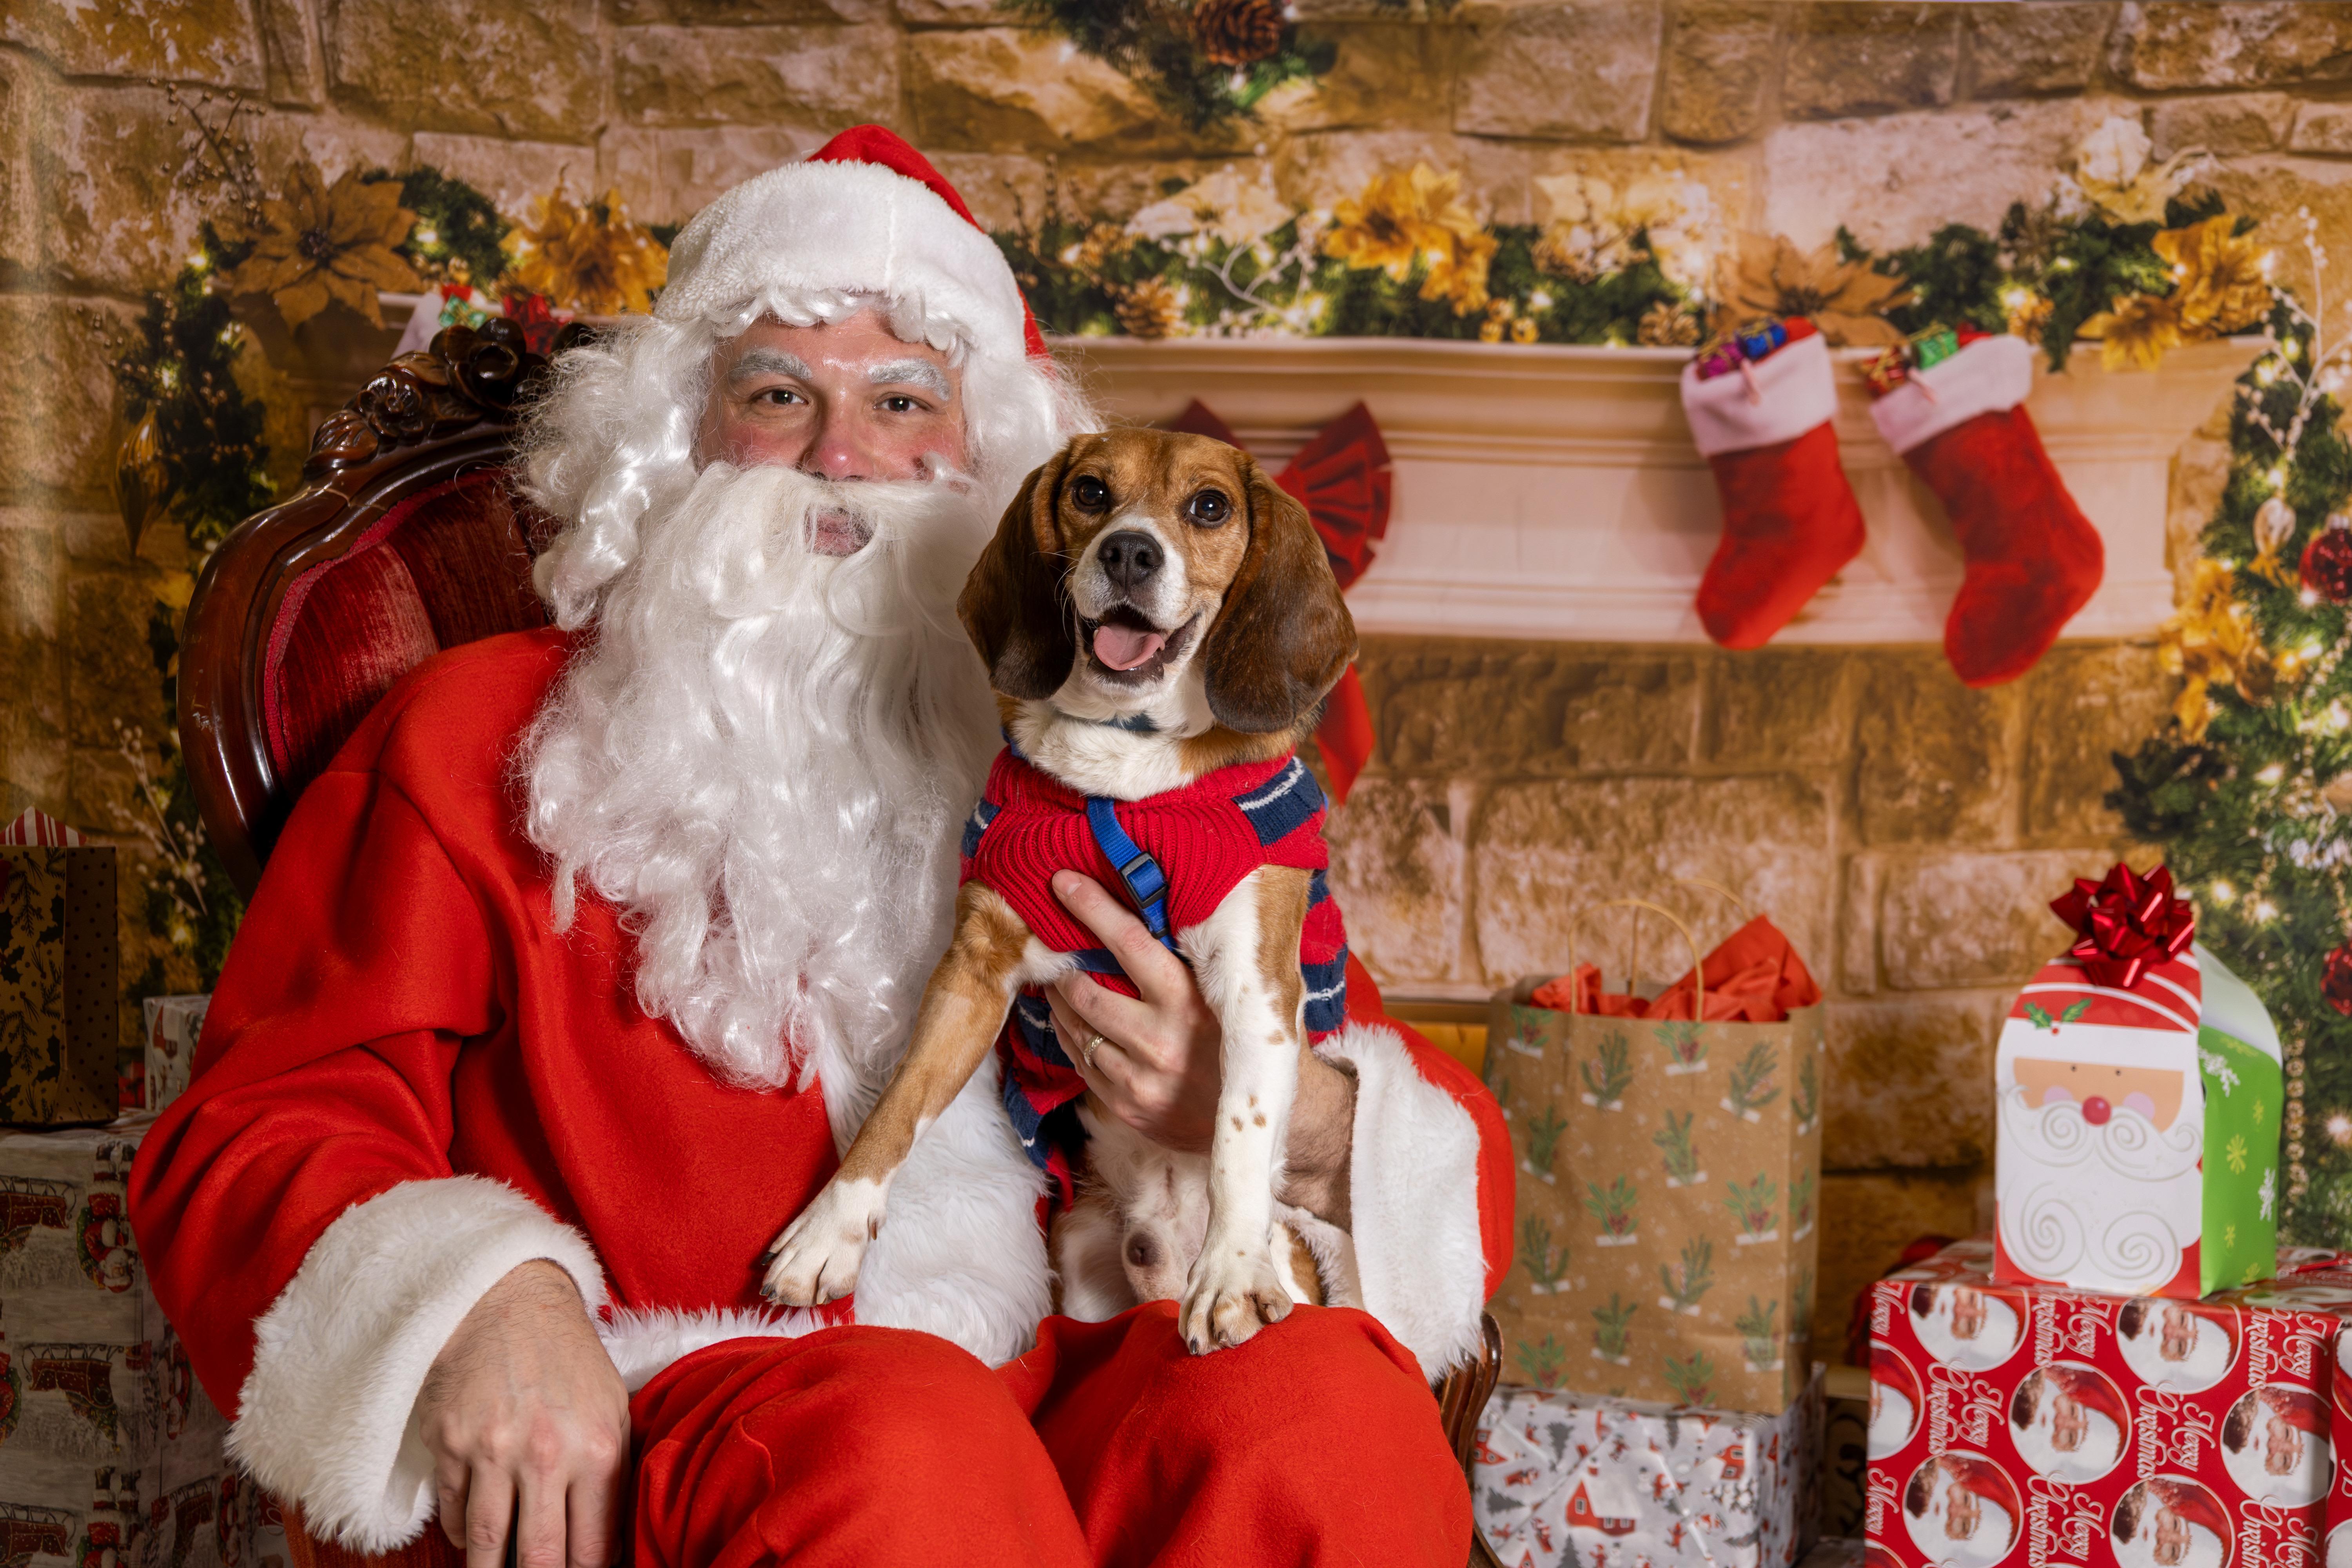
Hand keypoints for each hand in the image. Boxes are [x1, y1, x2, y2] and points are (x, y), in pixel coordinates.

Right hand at [417, 1260, 628, 1567]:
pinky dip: (465, 1533)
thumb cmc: (569, 1360)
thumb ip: (611, 1477)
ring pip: (487, 1546)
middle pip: (540, 1557)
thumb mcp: (613, 1410)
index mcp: (597, 1449)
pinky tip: (477, 1535)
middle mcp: (544, 1455)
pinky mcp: (448, 1444)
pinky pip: (454, 1515)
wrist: (509, 1302)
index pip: (593, 1548)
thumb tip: (606, 1546)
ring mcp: (491, 1451)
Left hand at [1044, 871, 1354, 1224]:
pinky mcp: (1127, 1108)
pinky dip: (1069, 1036)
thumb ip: (1199, 958)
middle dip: (1063, 967)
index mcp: (1189, 1003)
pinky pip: (1081, 1064)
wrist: (1262, 1118)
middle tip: (1053, 946)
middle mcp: (1160, 1042)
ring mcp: (1140, 1080)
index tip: (1063, 883)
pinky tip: (1070, 1021)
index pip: (1129, 944)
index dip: (1092, 909)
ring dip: (1060, 1002)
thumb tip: (1158, 901)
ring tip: (1057, 982)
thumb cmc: (1245, 1039)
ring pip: (1077, 1029)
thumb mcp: (1233, 994)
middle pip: (1088, 992)